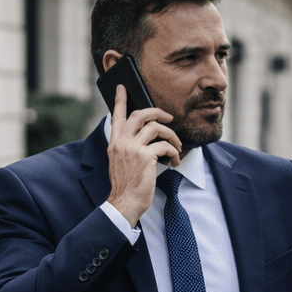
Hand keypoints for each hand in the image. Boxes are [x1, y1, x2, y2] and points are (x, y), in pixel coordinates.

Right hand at [106, 83, 182, 225]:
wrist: (124, 203)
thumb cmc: (125, 187)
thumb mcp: (120, 164)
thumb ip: (127, 149)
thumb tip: (145, 138)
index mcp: (114, 144)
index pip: (116, 117)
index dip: (120, 100)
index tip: (122, 88)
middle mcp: (121, 143)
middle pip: (140, 114)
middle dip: (157, 112)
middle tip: (169, 117)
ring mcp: (132, 149)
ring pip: (156, 127)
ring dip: (171, 135)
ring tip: (177, 146)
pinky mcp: (145, 157)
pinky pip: (165, 146)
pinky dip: (173, 153)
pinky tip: (174, 163)